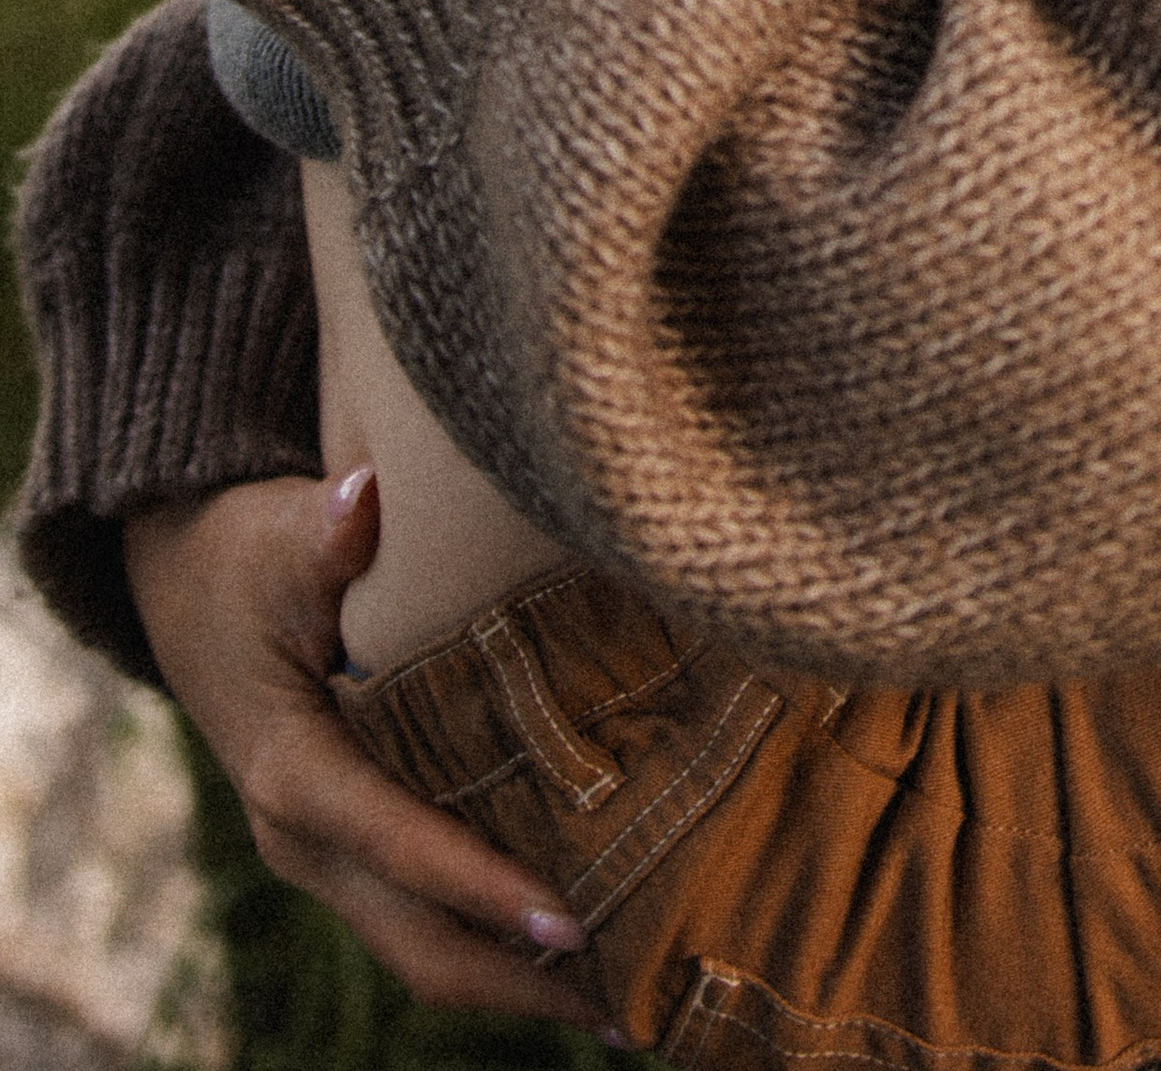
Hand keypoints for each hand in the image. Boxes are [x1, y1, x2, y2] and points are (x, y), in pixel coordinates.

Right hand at [124, 473, 606, 1029]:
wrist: (189, 592)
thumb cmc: (244, 560)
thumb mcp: (275, 539)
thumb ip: (322, 531)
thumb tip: (361, 500)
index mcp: (291, 773)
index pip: (398, 844)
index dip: (481, 886)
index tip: (569, 919)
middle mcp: (307, 839)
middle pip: (418, 942)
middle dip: (518, 981)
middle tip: (630, 1001)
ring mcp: (329, 857)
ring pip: (425, 948)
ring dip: (517, 979)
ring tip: (628, 992)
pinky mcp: (355, 850)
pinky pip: (426, 917)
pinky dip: (497, 939)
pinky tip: (581, 941)